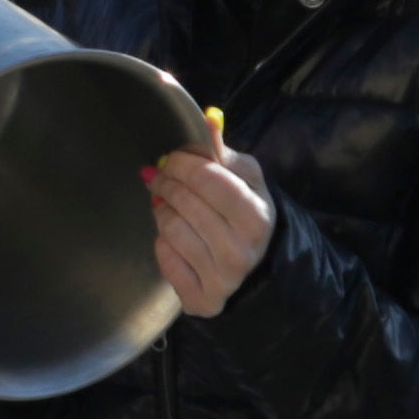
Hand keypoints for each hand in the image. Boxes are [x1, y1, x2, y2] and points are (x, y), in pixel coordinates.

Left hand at [148, 129, 275, 318]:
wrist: (258, 268)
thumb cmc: (246, 213)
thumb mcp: (245, 179)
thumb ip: (223, 152)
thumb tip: (207, 118)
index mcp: (257, 215)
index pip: (208, 178)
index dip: (182, 163)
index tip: (171, 159)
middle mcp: (242, 251)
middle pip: (184, 203)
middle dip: (166, 183)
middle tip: (160, 177)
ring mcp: (222, 279)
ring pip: (169, 229)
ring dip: (162, 211)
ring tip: (168, 206)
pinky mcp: (202, 300)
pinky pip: (164, 259)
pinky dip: (163, 244)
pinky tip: (174, 240)